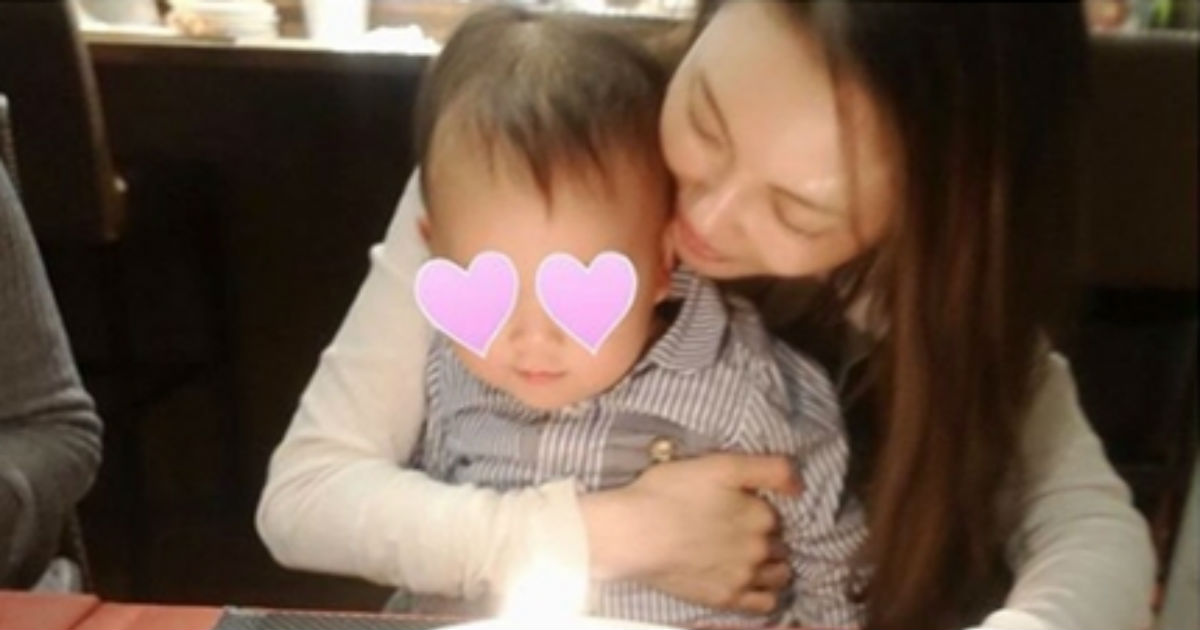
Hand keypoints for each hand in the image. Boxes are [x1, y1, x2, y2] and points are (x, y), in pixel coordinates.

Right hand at [580, 453, 800, 612]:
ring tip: (751, 559)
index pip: (776, 515)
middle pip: (781, 545)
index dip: (761, 510)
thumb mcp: (721, 465)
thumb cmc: (670, 493)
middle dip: (769, 539)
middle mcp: (760, 548)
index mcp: (761, 514)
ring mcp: (745, 577)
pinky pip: (765, 604)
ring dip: (773, 566)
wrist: (634, 534)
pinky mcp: (726, 599)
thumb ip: (769, 469)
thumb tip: (801, 484)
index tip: (742, 508)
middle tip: (742, 532)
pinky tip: (752, 585)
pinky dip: (765, 594)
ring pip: (779, 575)